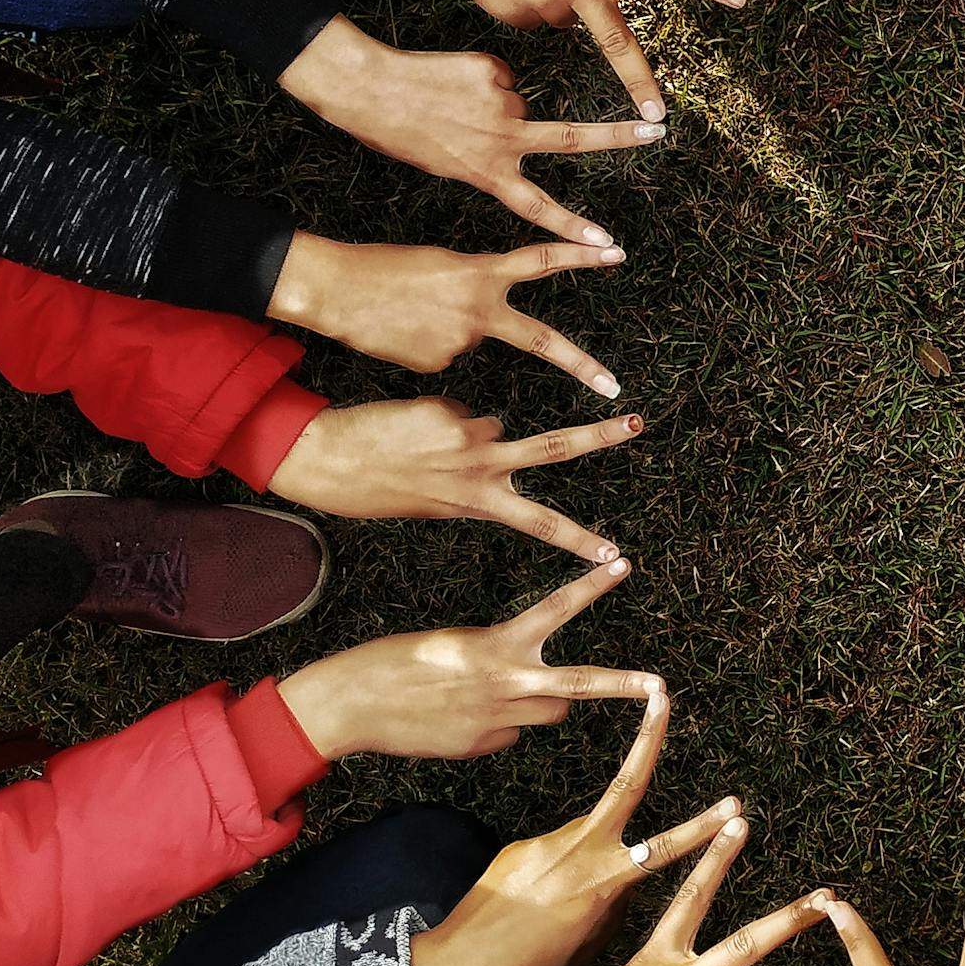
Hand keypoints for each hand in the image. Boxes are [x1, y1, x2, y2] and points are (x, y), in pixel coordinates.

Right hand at [268, 236, 623, 396]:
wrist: (333, 290)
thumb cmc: (385, 269)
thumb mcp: (441, 267)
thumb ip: (476, 292)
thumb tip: (484, 330)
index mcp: (480, 273)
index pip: (540, 260)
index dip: (578, 253)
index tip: (615, 252)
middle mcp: (478, 311)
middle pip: (540, 341)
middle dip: (581, 366)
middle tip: (614, 386)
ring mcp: (458, 344)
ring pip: (473, 344)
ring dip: (452, 333)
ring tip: (411, 315)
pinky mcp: (436, 367)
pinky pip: (445, 360)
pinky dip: (429, 350)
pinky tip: (401, 336)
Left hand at [268, 397, 642, 560]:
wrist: (327, 461)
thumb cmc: (374, 490)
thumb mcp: (431, 503)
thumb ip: (471, 481)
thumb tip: (497, 438)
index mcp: (475, 504)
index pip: (540, 523)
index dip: (581, 540)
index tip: (614, 554)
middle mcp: (477, 470)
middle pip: (552, 449)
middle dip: (599, 436)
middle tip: (637, 423)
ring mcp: (464, 436)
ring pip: (498, 425)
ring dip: (475, 434)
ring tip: (433, 443)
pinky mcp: (445, 411)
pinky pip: (458, 412)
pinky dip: (441, 421)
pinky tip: (408, 433)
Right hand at [276, 559, 659, 760]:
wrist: (353, 702)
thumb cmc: (398, 662)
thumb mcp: (454, 645)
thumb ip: (499, 660)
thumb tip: (525, 691)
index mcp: (497, 643)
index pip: (556, 608)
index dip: (592, 586)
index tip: (624, 564)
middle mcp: (505, 681)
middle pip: (578, 686)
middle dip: (621, 685)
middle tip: (660, 686)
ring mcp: (496, 719)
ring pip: (549, 715)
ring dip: (543, 706)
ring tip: (502, 694)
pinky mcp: (481, 746)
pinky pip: (509, 737)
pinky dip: (497, 729)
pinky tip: (459, 720)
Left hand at [278, 21, 663, 246]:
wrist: (367, 88)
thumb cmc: (399, 133)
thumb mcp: (443, 164)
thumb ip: (489, 155)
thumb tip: (522, 126)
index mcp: (484, 171)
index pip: (538, 205)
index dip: (574, 228)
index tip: (607, 245)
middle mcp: (500, 138)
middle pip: (571, 139)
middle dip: (617, 135)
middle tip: (656, 129)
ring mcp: (498, 101)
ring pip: (518, 104)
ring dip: (495, 105)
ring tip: (451, 103)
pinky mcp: (490, 70)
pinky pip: (499, 76)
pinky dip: (482, 80)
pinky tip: (451, 81)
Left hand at [407, 692, 739, 965]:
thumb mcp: (586, 943)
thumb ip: (615, 902)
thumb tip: (630, 875)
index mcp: (599, 884)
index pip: (663, 847)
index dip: (703, 827)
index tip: (734, 805)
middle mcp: (575, 852)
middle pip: (623, 785)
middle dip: (647, 739)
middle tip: (662, 696)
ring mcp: (544, 843)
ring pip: (593, 820)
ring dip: (607, 824)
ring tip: (587, 859)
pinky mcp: (520, 846)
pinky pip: (559, 846)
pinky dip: (566, 863)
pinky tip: (540, 899)